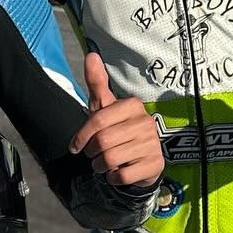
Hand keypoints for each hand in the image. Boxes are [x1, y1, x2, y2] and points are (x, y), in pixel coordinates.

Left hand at [69, 52, 162, 188]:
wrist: (140, 161)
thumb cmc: (117, 130)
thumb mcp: (104, 107)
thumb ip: (97, 83)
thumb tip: (91, 54)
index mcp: (132, 105)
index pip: (97, 120)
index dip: (81, 137)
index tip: (75, 146)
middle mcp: (146, 122)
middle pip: (103, 141)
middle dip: (92, 153)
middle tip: (95, 154)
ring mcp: (153, 143)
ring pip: (111, 159)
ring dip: (101, 166)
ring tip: (106, 162)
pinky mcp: (156, 164)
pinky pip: (122, 176)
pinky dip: (114, 177)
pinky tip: (119, 171)